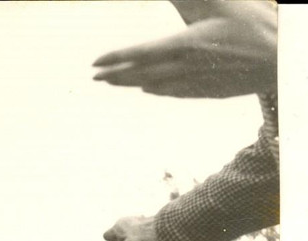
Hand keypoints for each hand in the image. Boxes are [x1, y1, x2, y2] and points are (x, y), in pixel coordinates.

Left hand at [92, 1, 276, 98]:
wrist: (284, 60)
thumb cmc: (255, 25)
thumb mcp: (221, 3)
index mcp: (187, 44)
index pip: (141, 52)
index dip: (115, 57)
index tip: (95, 62)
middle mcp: (187, 67)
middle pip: (142, 73)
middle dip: (116, 75)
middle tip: (96, 77)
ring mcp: (198, 82)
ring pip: (155, 85)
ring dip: (132, 83)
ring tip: (113, 82)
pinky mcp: (209, 91)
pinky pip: (176, 92)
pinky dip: (158, 90)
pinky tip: (148, 89)